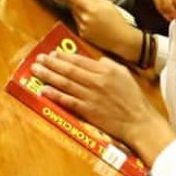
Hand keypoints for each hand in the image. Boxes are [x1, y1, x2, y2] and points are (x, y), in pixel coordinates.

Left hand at [30, 49, 175, 166]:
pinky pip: (68, 101)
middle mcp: (96, 81)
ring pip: (65, 84)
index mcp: (105, 70)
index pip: (79, 60)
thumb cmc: (133, 98)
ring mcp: (91, 97)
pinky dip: (55, 95)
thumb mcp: (124, 74)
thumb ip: (108, 64)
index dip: (63, 56)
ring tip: (36, 70)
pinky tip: (44, 90)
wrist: (139, 122)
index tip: (52, 53)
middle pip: (69, 70)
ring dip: (48, 76)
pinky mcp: (88, 111)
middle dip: (51, 63)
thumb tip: (94, 60)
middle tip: (38, 58)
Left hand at [44, 0, 140, 60]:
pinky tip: (93, 21)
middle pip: (72, 4)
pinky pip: (77, 22)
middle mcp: (84, 18)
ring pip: (74, 13)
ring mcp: (82, 27)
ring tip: (93, 13)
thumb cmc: (117, 20)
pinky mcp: (82, 34)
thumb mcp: (106, 3)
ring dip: (79, 10)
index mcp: (91, 7)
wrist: (122, 39)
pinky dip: (82, 19)